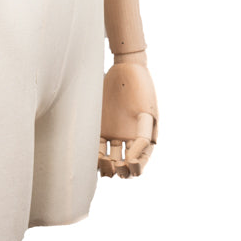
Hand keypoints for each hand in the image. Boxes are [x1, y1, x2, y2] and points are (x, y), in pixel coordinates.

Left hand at [98, 61, 157, 178]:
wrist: (125, 69)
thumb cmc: (141, 89)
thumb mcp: (146, 112)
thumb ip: (143, 135)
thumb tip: (134, 157)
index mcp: (144, 137)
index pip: (141, 161)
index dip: (136, 169)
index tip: (130, 165)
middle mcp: (128, 138)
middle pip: (124, 164)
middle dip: (121, 171)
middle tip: (116, 167)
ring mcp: (114, 133)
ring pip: (110, 158)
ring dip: (107, 166)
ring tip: (104, 163)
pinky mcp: (100, 126)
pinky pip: (96, 145)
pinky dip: (95, 154)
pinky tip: (94, 157)